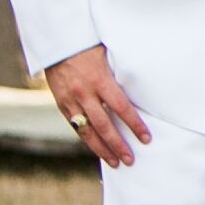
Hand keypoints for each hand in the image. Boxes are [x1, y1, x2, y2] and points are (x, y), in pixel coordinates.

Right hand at [44, 46, 150, 168]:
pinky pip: (75, 125)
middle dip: (118, 144)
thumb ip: (121, 75)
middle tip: (131, 160)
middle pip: (104, 124)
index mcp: (99, 79)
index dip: (134, 124)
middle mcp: (84, 92)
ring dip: (102, 148)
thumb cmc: (90, 45)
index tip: (146, 138)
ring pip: (87, 130)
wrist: (57, 41)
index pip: (121, 107)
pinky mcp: (60, 103)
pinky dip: (87, 138)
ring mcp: (70, 99)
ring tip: (115, 163)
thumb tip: (142, 90)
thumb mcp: (109, 56)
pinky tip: (97, 149)